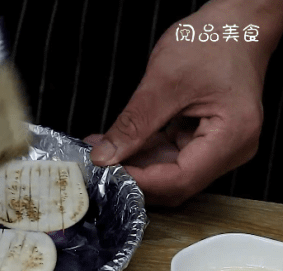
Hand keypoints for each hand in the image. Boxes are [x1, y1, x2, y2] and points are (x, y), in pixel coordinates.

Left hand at [86, 0, 282, 205]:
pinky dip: (143, 150)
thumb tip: (105, 156)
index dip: (140, 181)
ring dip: (134, 163)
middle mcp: (231, 149)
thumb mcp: (164, 81)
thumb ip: (134, 124)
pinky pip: (171, 154)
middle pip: (176, 181)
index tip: (106, 171)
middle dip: (134, 174)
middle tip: (99, 163)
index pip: (180, 179)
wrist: (236, 23)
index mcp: (232, 137)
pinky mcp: (205, 137)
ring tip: (101, 149)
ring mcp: (220, 146)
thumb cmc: (212, 41)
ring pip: (169, 170)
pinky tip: (117, 141)